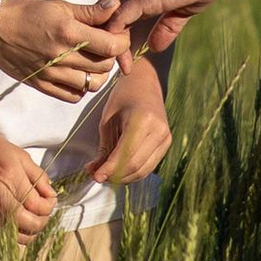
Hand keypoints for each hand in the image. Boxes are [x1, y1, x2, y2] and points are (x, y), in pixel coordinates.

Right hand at [0, 0, 130, 100]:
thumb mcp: (59, 5)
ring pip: (92, 84)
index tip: (118, 35)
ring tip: (92, 61)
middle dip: (111, 56)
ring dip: (98, 74)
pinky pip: (73, 96)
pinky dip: (81, 88)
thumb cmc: (26, 12)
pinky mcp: (42, 85)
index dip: (121, 41)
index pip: (111, 46)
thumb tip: (116, 7)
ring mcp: (51, 74)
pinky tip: (77, 74)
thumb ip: (90, 11)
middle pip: (104, 66)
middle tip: (105, 46)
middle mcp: (61, 55)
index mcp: (68, 31)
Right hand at [0, 117, 60, 242]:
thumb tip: (50, 195)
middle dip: (39, 224)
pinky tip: (8, 231)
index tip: (49, 202)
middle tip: (41, 217)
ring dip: (23, 235)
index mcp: (10, 176)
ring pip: (7, 234)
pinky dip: (1, 238)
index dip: (48, 208)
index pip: (37, 205)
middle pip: (24, 223)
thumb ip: (37, 176)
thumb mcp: (19, 154)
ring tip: (28, 227)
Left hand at [84, 59, 171, 190]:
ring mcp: (166, 138)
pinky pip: (149, 165)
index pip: (125, 154)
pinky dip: (133, 172)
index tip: (95, 177)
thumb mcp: (107, 120)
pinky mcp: (167, 143)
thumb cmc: (122, 97)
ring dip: (123, 177)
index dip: (109, 169)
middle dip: (115, 175)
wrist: (145, 83)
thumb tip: (94, 173)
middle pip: (135, 165)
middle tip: (97, 176)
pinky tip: (119, 169)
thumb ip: (103, 149)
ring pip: (143, 170)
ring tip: (106, 173)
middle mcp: (158, 131)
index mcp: (142, 120)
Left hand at [105, 0, 235, 59]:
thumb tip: (154, 47)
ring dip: (110, 46)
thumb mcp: (181, 9)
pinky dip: (116, 39)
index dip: (113, 36)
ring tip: (118, 68)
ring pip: (108, 22)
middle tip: (116, 68)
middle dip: (106, 44)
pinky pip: (119, 20)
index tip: (123, 59)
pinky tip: (120, 56)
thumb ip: (166, 27)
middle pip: (103, 18)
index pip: (112, 14)